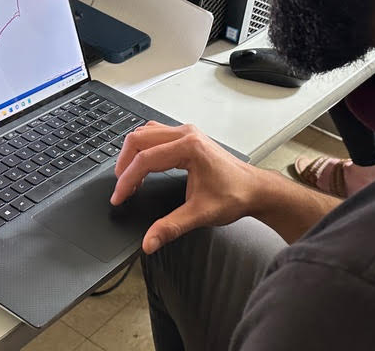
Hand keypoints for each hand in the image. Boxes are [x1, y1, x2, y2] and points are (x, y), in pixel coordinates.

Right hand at [112, 121, 258, 253]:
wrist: (255, 189)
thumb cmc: (235, 195)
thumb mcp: (200, 214)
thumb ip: (170, 227)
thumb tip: (149, 241)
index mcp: (189, 147)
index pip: (145, 159)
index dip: (127, 180)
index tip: (119, 197)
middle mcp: (187, 134)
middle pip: (140, 139)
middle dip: (124, 163)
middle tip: (120, 187)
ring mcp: (187, 133)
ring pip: (146, 133)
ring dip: (132, 153)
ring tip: (127, 177)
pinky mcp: (188, 138)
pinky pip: (156, 135)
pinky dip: (143, 149)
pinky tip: (143, 166)